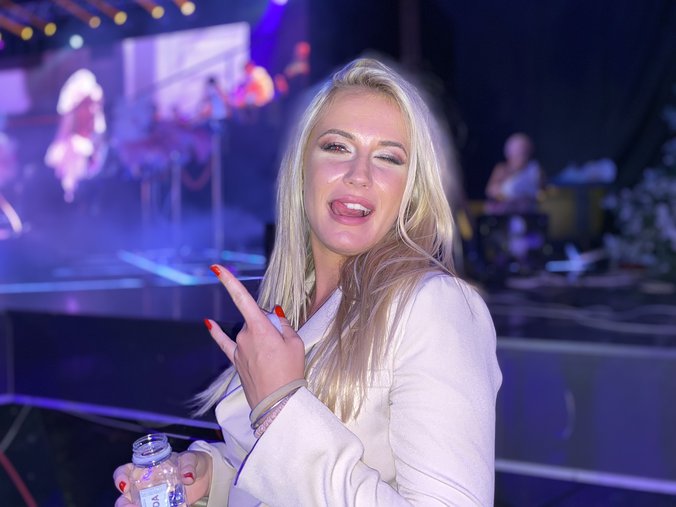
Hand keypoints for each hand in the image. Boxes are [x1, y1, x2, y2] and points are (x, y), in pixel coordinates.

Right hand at [113, 450, 211, 505]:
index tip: (124, 485)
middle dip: (123, 504)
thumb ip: (188, 464)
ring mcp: (152, 498)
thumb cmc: (193, 462)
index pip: (125, 471)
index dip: (120, 477)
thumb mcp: (191, 458)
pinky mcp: (163, 506)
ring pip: (134, 506)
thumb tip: (187, 476)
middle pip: (124, 496)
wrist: (205, 476)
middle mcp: (144, 484)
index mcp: (146, 467)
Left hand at [205, 264, 305, 408]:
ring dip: (261, 338)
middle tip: (283, 346)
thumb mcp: (295, 344)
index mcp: (260, 328)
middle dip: (269, 325)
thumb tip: (275, 314)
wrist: (278, 403)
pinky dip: (216, 332)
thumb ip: (283, 324)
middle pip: (255, 318)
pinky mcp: (236, 360)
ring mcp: (238, 348)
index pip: (242, 299)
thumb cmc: (290, 372)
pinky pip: (225, 342)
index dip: (228, 281)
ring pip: (249, 331)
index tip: (216, 268)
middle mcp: (244, 335)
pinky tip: (208, 322)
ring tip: (276, 359)